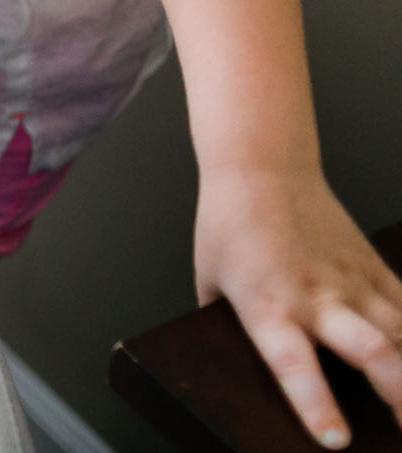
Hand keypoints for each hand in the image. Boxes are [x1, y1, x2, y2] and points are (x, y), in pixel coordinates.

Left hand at [195, 165, 401, 447]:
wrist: (261, 168)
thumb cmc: (230, 225)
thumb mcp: (211, 281)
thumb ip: (226, 325)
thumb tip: (230, 361)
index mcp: (266, 303)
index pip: (293, 363)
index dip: (316, 403)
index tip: (336, 440)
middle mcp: (315, 296)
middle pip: (371, 351)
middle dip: (398, 396)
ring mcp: (351, 281)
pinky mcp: (373, 266)